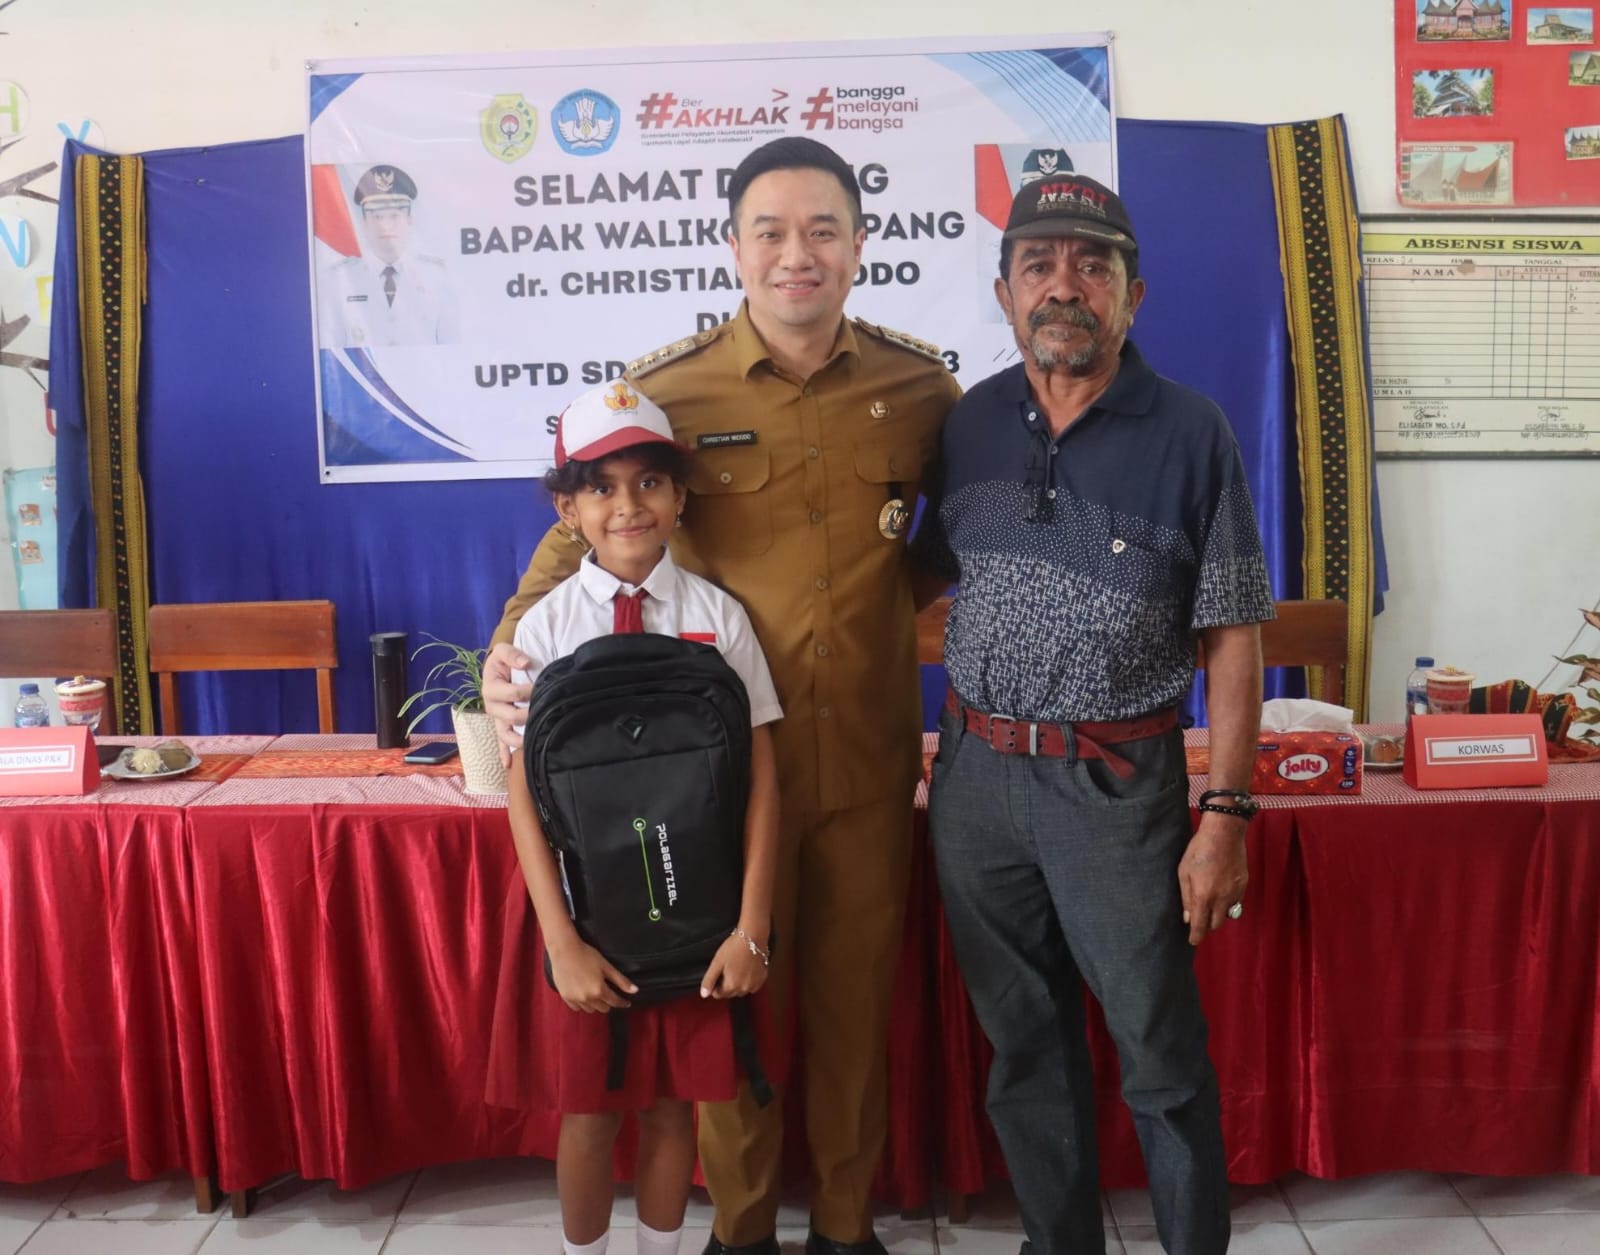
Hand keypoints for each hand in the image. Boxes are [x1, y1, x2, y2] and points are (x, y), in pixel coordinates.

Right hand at [483, 642, 532, 763]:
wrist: (497, 669)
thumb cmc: (503, 661)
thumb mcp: (503, 650)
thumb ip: (513, 654)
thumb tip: (526, 663)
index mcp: (491, 688)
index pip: (513, 693)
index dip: (529, 691)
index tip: (543, 687)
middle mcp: (492, 706)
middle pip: (512, 717)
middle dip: (530, 715)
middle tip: (546, 711)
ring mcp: (496, 719)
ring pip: (506, 734)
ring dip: (519, 740)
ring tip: (533, 742)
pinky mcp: (501, 726)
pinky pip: (501, 743)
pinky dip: (504, 754)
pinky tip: (509, 765)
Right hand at [547, 939, 636, 1012]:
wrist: (565, 950)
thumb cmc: (586, 955)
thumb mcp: (606, 966)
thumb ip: (621, 980)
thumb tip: (635, 991)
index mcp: (599, 990)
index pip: (615, 1002)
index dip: (622, 1003)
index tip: (627, 1003)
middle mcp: (587, 998)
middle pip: (603, 1008)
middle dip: (609, 1003)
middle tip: (610, 995)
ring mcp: (575, 999)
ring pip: (590, 1010)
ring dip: (596, 1005)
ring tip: (597, 995)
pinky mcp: (566, 997)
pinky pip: (577, 1008)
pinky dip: (583, 1005)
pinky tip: (584, 996)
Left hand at [700, 933, 768, 999]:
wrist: (753, 936)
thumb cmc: (734, 947)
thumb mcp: (717, 962)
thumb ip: (709, 980)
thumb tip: (704, 994)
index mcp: (732, 985)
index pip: (718, 994)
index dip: (715, 984)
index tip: (718, 972)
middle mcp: (744, 988)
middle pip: (730, 993)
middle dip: (726, 984)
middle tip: (727, 967)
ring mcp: (754, 984)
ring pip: (741, 990)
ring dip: (737, 983)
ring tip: (736, 967)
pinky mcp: (762, 978)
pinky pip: (752, 985)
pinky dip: (748, 980)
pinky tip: (746, 968)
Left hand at [1177, 813, 1248, 945]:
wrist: (1224, 833)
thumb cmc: (1198, 850)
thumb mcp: (1184, 872)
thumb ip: (1186, 897)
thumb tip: (1187, 917)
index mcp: (1203, 896)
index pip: (1200, 925)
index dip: (1196, 936)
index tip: (1193, 941)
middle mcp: (1221, 899)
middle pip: (1216, 924)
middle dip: (1208, 926)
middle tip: (1200, 921)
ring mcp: (1235, 892)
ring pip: (1227, 913)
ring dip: (1218, 913)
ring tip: (1210, 902)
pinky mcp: (1244, 885)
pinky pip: (1236, 901)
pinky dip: (1228, 901)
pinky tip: (1221, 889)